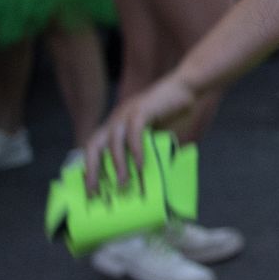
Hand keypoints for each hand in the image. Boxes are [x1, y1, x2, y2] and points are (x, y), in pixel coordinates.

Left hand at [84, 72, 197, 193]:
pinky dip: (136, 151)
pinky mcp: (142, 110)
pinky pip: (134, 133)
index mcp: (116, 126)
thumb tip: (146, 179)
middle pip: (94, 145)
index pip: (94, 149)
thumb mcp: (157, 137)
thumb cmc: (174, 113)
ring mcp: (127, 113)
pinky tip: (142, 166)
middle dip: (92, 170)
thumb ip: (149, 152)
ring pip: (113, 142)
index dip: (89, 168)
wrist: (188, 87)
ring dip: (117, 165)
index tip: (90, 189)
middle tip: (95, 192)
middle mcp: (116, 119)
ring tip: (123, 183)